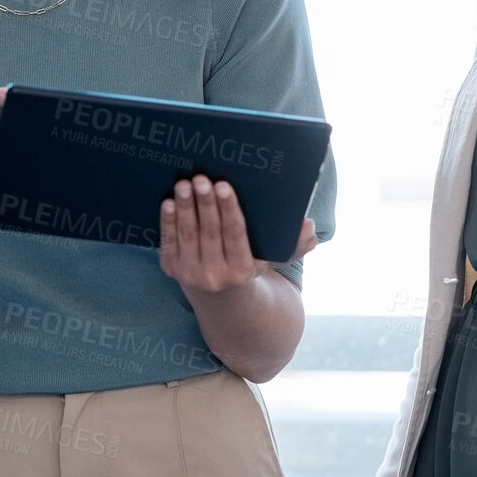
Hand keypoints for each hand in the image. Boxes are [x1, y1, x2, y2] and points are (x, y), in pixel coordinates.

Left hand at [158, 174, 318, 293]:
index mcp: (243, 272)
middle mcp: (216, 277)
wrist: (220, 298)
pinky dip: (167, 221)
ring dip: (185, 208)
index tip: (223, 186)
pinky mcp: (171, 270)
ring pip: (188, 236)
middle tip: (202, 178)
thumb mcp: (274, 260)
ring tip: (184, 184)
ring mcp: (191, 274)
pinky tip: (168, 201)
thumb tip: (309, 227)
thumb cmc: (249, 267)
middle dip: (205, 204)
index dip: (228, 210)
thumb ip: (296, 245)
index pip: (235, 236)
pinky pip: (168, 242)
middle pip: (210, 233)